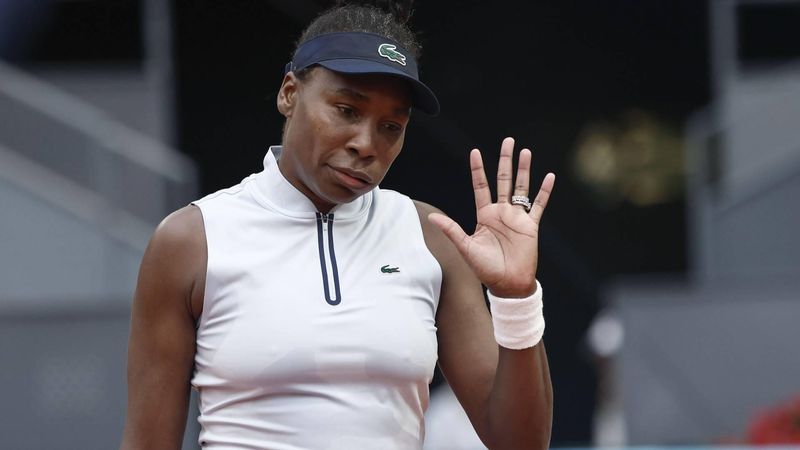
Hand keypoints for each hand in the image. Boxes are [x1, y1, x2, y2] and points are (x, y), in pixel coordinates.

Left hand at [428, 137, 554, 297]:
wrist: (508, 285)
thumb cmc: (485, 269)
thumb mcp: (466, 248)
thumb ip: (452, 230)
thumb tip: (431, 217)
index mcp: (485, 215)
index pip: (481, 186)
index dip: (478, 169)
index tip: (475, 151)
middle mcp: (501, 212)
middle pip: (503, 180)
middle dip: (505, 160)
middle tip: (508, 141)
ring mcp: (517, 218)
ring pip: (521, 187)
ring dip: (524, 170)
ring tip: (526, 152)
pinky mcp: (530, 226)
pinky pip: (538, 205)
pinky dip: (544, 191)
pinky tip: (549, 177)